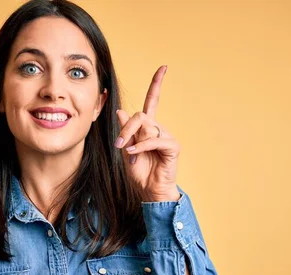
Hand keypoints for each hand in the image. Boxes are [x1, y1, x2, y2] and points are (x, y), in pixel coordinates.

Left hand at [114, 65, 180, 201]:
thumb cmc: (139, 172)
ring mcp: (167, 136)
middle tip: (118, 144)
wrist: (150, 190)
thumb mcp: (126, 149)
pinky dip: (140, 147)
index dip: (157, 83)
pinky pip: (153, 140)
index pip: (153, 100)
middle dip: (126, 128)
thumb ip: (125, 131)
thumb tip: (120, 111)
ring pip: (146, 126)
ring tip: (128, 155)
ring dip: (132, 140)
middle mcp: (159, 128)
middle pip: (141, 115)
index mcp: (148, 127)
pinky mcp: (172, 146)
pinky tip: (133, 155)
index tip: (164, 67)